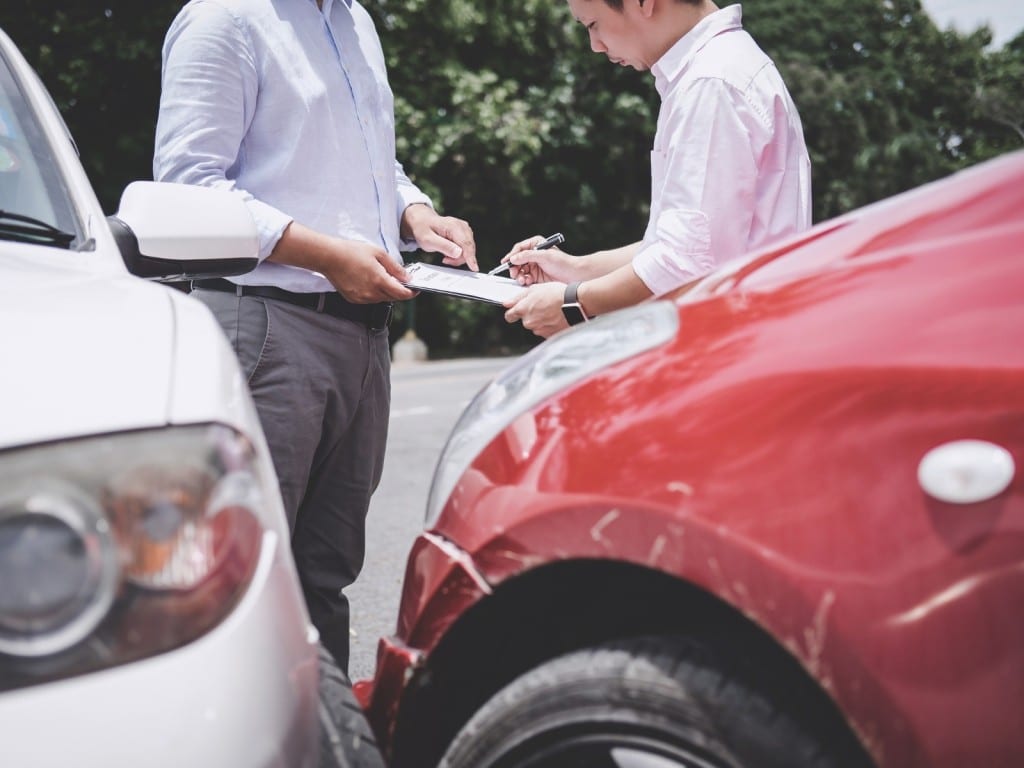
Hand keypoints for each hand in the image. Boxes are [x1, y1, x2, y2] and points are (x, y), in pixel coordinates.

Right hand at [267, 221, 415, 302]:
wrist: (329, 257)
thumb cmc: (352, 252)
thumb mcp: (378, 254)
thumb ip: (395, 267)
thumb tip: (407, 277)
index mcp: (379, 281)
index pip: (401, 294)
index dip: (411, 293)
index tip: (415, 289)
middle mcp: (371, 293)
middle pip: (393, 297)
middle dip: (399, 290)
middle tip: (401, 280)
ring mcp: (362, 298)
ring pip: (381, 299)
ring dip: (386, 291)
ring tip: (383, 277)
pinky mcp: (354, 299)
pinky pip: (370, 299)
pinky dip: (374, 292)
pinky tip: (370, 280)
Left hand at [402, 204, 476, 270]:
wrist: (422, 221)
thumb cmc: (423, 229)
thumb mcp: (428, 240)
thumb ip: (443, 246)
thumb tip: (459, 253)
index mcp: (453, 226)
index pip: (465, 244)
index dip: (470, 257)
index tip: (474, 268)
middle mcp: (462, 226)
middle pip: (468, 248)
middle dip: (459, 258)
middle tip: (445, 260)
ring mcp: (465, 229)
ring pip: (468, 249)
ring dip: (458, 257)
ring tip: (445, 255)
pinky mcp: (465, 234)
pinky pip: (466, 248)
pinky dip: (459, 253)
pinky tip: (450, 252)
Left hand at [503, 282, 568, 338]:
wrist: (574, 304)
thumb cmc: (557, 294)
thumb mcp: (535, 289)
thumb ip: (518, 297)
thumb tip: (507, 303)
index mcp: (523, 310)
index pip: (509, 316)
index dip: (512, 313)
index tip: (515, 311)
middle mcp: (529, 322)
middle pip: (524, 321)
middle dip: (530, 315)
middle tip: (541, 306)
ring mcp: (539, 330)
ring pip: (535, 326)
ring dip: (540, 320)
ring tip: (551, 311)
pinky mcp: (549, 335)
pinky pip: (545, 330)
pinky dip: (548, 325)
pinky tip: (555, 317)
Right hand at [505, 235, 577, 284]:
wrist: (574, 275)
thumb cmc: (563, 262)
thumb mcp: (544, 256)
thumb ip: (528, 256)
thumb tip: (513, 258)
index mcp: (536, 244)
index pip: (519, 248)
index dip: (511, 255)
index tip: (505, 262)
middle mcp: (534, 254)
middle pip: (517, 260)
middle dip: (515, 268)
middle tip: (514, 274)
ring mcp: (535, 266)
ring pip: (520, 270)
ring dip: (519, 276)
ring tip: (523, 280)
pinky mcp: (536, 276)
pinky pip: (525, 278)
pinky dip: (524, 281)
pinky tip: (527, 282)